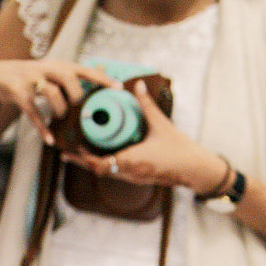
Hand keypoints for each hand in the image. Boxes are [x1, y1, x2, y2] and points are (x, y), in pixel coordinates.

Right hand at [0, 59, 118, 143]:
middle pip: (68, 78)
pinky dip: (42, 127)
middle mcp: (45, 68)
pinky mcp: (16, 91)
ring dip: (60, 110)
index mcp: (58, 65)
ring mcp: (29, 79)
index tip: (120, 88)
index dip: (102, 78)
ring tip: (60, 118)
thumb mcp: (51, 72)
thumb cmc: (30, 78)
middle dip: (77, 96)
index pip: (84, 70)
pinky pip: (32, 111)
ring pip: (52, 93)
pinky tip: (49, 139)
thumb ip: (74, 75)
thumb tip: (103, 71)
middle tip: (78, 109)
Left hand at [62, 78, 218, 189]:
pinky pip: (120, 174)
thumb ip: (147, 105)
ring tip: (83, 153)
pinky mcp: (142, 179)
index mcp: (131, 160)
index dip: (84, 157)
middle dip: (83, 161)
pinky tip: (107, 158)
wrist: (197, 169)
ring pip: (109, 174)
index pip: (99, 164)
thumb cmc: (180, 149)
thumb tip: (138, 85)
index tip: (74, 146)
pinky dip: (109, 167)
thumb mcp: (161, 124)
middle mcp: (131, 172)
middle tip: (69, 151)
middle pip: (99, 171)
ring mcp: (136, 178)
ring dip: (96, 165)